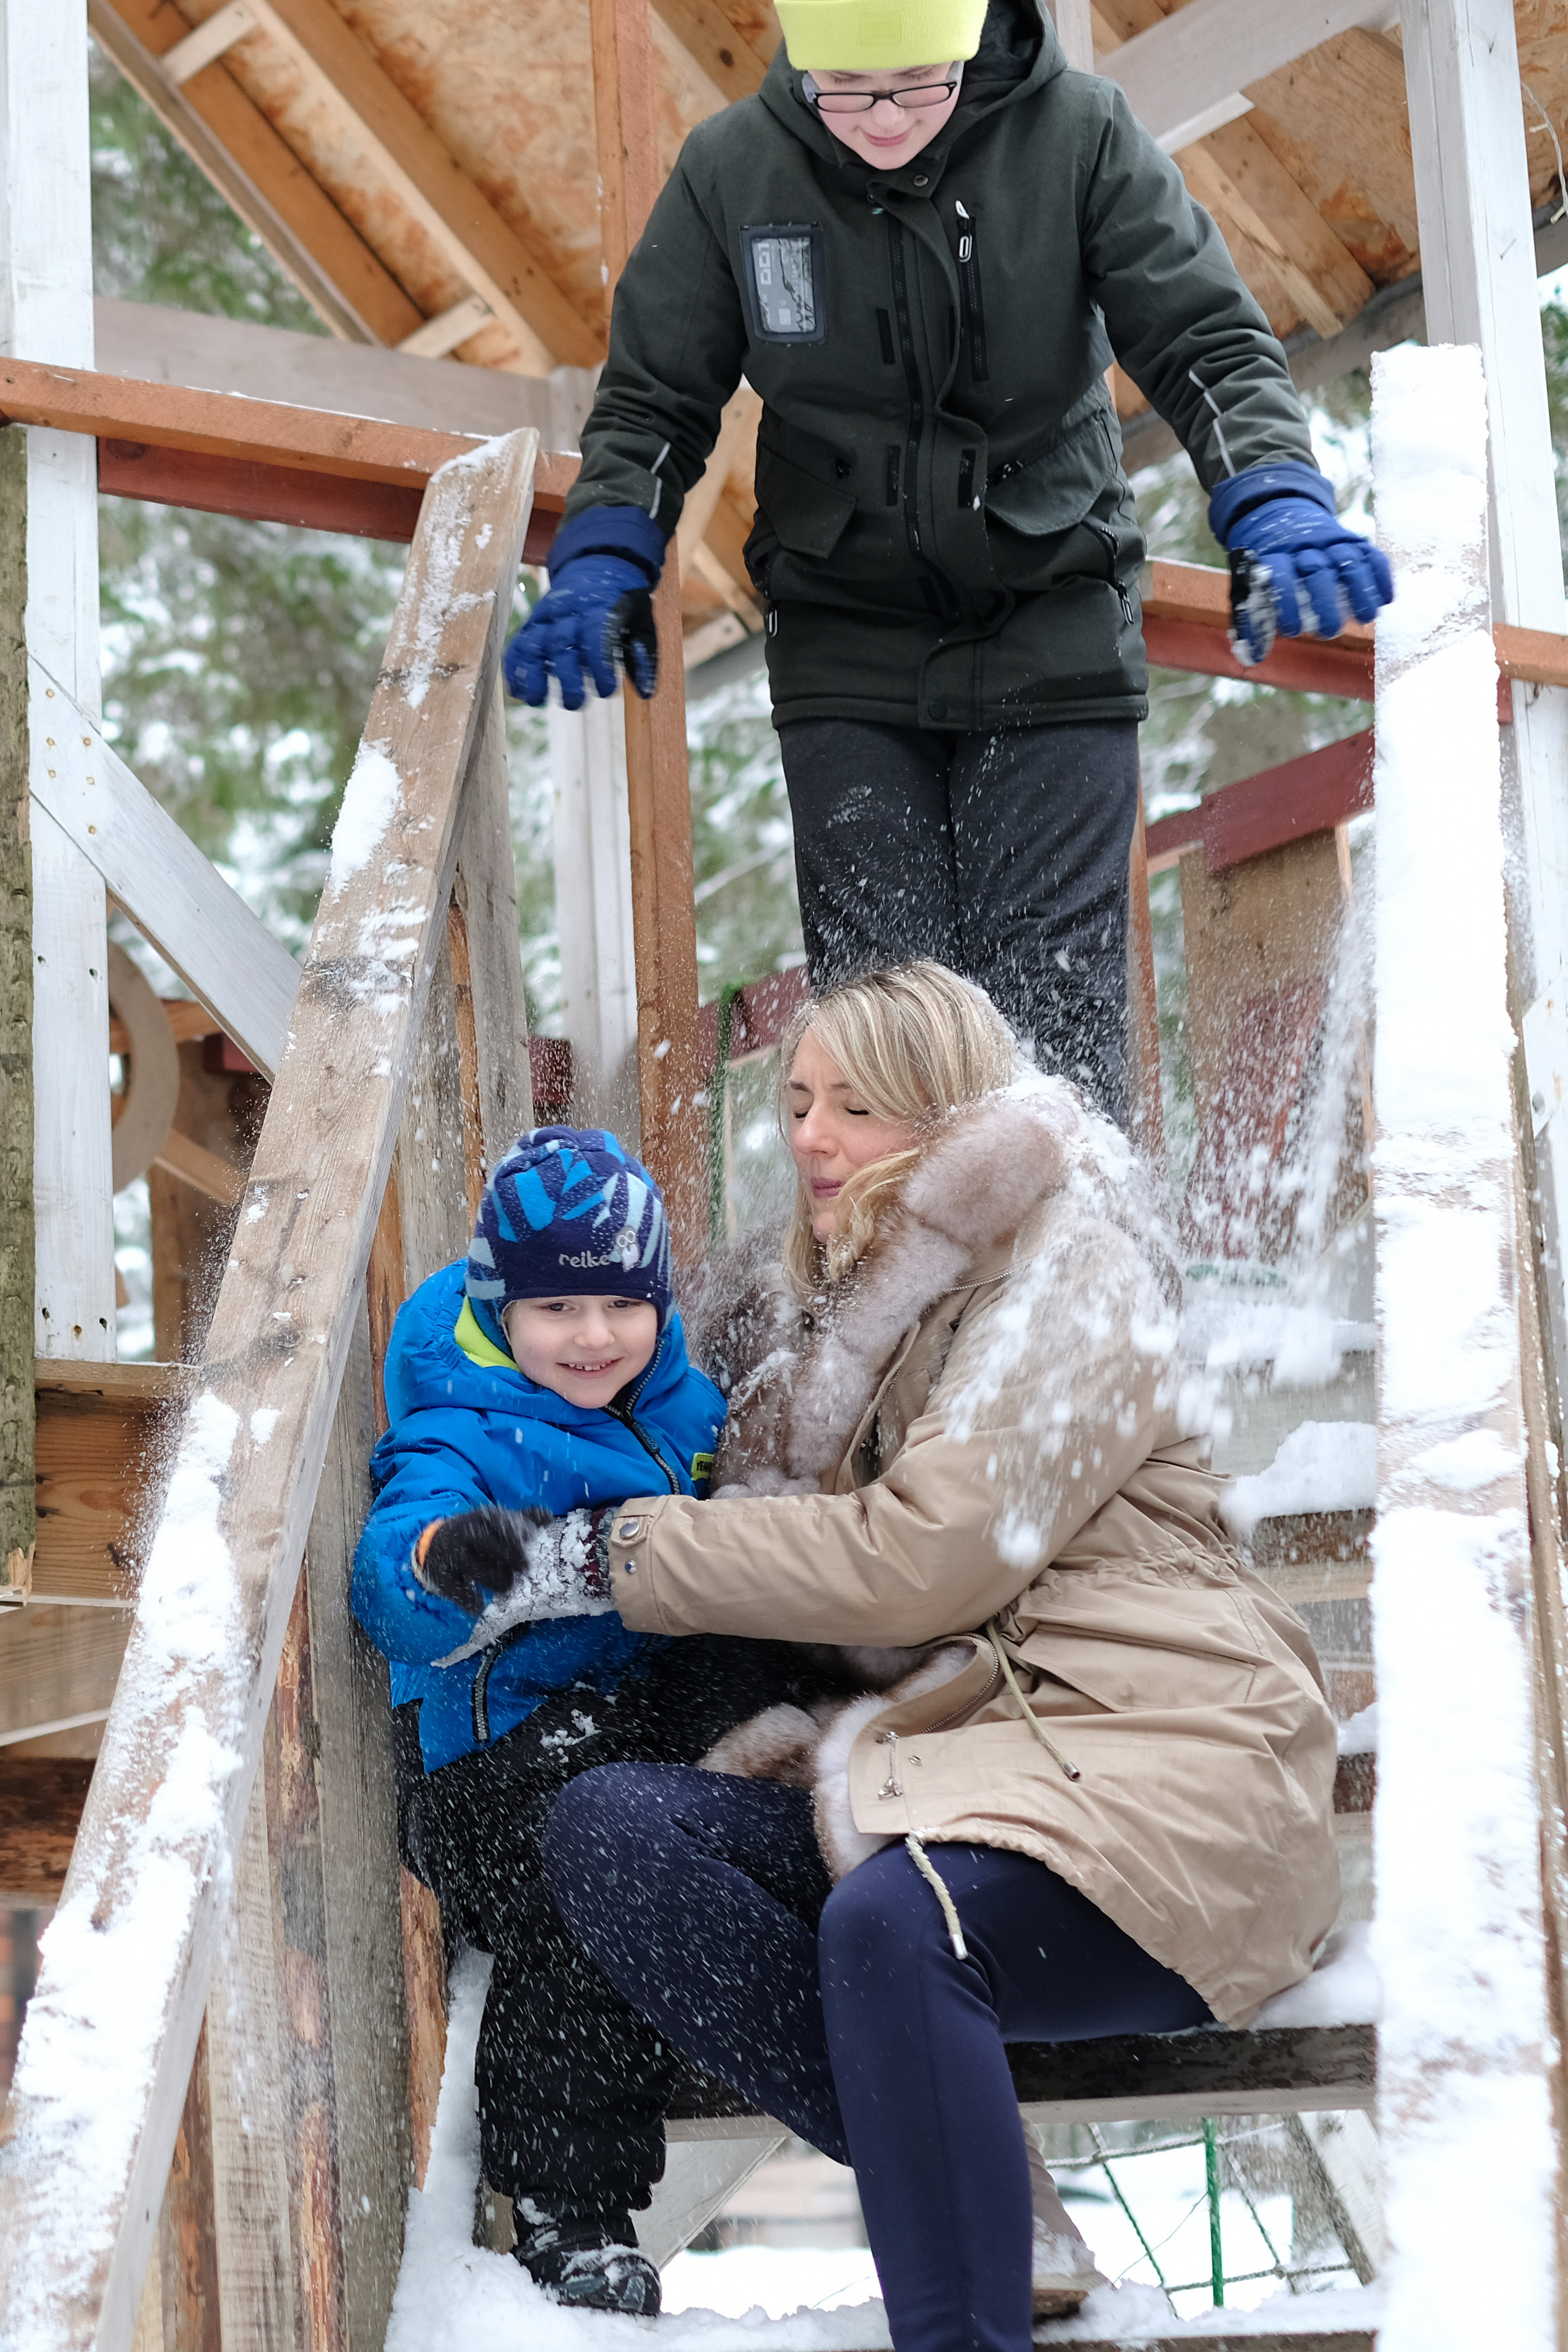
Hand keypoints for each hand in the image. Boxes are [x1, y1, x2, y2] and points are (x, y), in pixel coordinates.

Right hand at [413, 1506, 546, 1614]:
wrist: (432, 1545)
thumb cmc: (475, 1534)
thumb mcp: (494, 1523)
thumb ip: (521, 1519)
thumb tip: (548, 1515)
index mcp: (480, 1519)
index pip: (505, 1525)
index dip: (520, 1536)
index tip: (531, 1542)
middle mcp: (465, 1535)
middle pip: (495, 1549)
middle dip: (515, 1561)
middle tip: (526, 1569)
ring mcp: (452, 1556)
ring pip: (482, 1573)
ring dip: (500, 1584)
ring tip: (507, 1587)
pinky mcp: (442, 1577)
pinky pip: (461, 1594)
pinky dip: (472, 1603)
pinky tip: (479, 1605)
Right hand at [503, 506, 665, 709]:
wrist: (598, 567)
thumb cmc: (622, 602)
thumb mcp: (641, 621)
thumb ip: (642, 654)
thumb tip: (645, 692)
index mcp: (599, 607)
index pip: (594, 633)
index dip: (598, 663)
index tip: (606, 689)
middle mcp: (568, 611)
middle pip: (560, 643)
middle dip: (566, 677)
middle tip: (575, 703)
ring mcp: (546, 616)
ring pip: (533, 643)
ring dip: (532, 674)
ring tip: (536, 701)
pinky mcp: (533, 623)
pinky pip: (518, 643)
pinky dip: (515, 667)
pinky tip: (519, 690)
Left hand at [1209, 462, 1391, 657]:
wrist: (1279, 514)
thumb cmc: (1266, 566)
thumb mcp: (1251, 582)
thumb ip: (1252, 616)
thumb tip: (1254, 657)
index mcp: (1272, 555)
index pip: (1279, 576)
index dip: (1286, 603)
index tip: (1293, 630)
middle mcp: (1303, 545)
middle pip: (1317, 570)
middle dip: (1325, 602)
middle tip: (1330, 631)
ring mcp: (1330, 540)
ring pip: (1349, 560)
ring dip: (1361, 590)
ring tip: (1367, 618)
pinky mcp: (1352, 539)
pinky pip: (1371, 553)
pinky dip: (1381, 575)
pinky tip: (1386, 599)